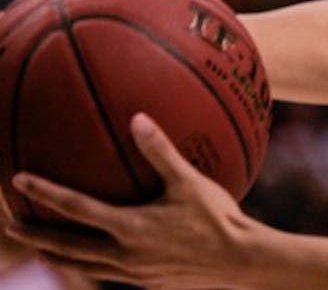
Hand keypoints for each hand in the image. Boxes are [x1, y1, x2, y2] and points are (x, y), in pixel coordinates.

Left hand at [4, 113, 260, 288]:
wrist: (240, 263)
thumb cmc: (219, 219)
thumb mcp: (190, 182)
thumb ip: (161, 151)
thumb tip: (137, 118)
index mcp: (129, 228)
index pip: (75, 208)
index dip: (45, 193)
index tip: (19, 181)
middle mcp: (123, 255)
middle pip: (67, 247)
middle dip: (36, 236)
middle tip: (13, 227)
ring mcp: (134, 274)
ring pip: (84, 267)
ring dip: (59, 256)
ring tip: (43, 250)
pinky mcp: (148, 284)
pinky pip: (109, 276)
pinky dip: (90, 267)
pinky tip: (97, 260)